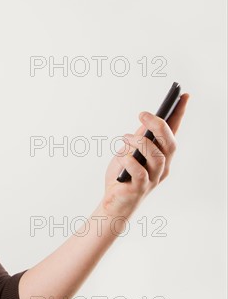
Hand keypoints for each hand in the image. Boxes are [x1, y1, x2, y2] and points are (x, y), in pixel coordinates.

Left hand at [102, 93, 189, 216]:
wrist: (113, 203)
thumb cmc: (122, 176)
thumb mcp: (128, 152)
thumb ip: (138, 138)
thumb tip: (145, 120)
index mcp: (161, 156)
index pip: (173, 133)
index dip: (180, 115)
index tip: (184, 95)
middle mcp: (162, 167)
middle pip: (169, 144)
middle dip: (159, 126)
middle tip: (143, 114)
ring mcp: (152, 179)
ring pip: (156, 156)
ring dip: (140, 143)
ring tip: (125, 138)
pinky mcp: (139, 188)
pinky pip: (139, 172)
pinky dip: (129, 161)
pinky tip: (122, 157)